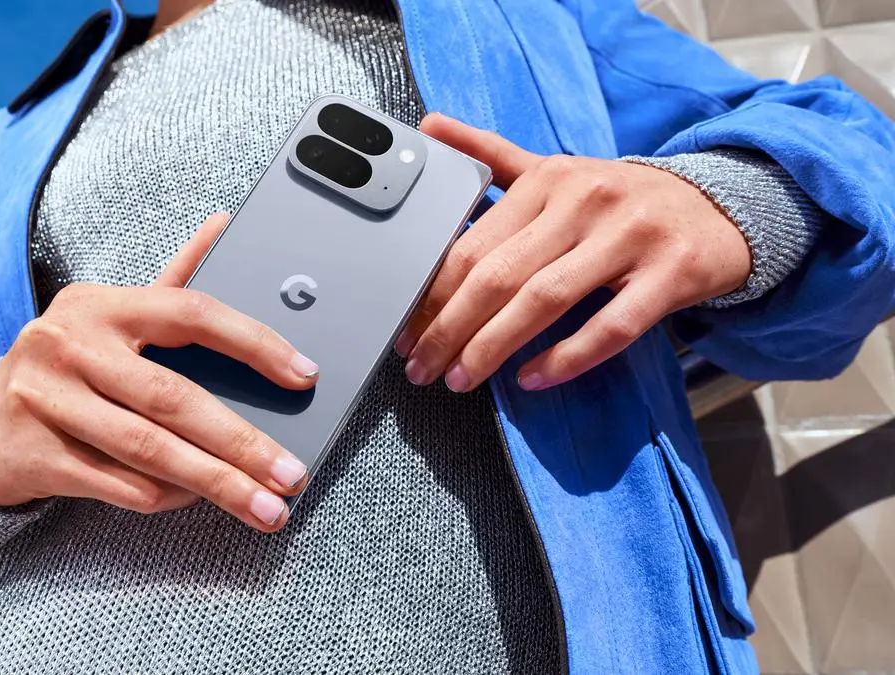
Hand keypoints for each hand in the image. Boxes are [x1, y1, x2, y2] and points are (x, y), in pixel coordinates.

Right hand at [0, 213, 318, 531]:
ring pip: (149, 450)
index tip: (303, 376)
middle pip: (173, 398)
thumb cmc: (69, 365)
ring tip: (265, 507)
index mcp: (101, 305)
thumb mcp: (112, 316)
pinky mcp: (40, 455)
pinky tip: (201, 501)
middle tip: (292, 476)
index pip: (191, 312)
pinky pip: (121, 484)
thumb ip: (173, 279)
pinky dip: (169, 497)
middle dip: (242, 443)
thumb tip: (226, 224)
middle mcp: (70, 346)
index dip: (255, 343)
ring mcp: (49, 402)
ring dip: (216, 484)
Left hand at [396, 114, 749, 391]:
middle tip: (423, 366)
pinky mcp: (671, 273)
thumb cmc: (621, 200)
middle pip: (501, 274)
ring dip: (494, 346)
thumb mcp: (557, 170)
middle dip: (451, 327)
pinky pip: (611, 326)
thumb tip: (428, 126)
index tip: (406, 330)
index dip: (432, 292)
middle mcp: (585, 202)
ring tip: (463, 377)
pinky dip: (567, 357)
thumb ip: (492, 156)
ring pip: (546, 299)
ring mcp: (630, 236)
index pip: (474, 243)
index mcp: (549, 179)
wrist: (720, 206)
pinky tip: (533, 378)